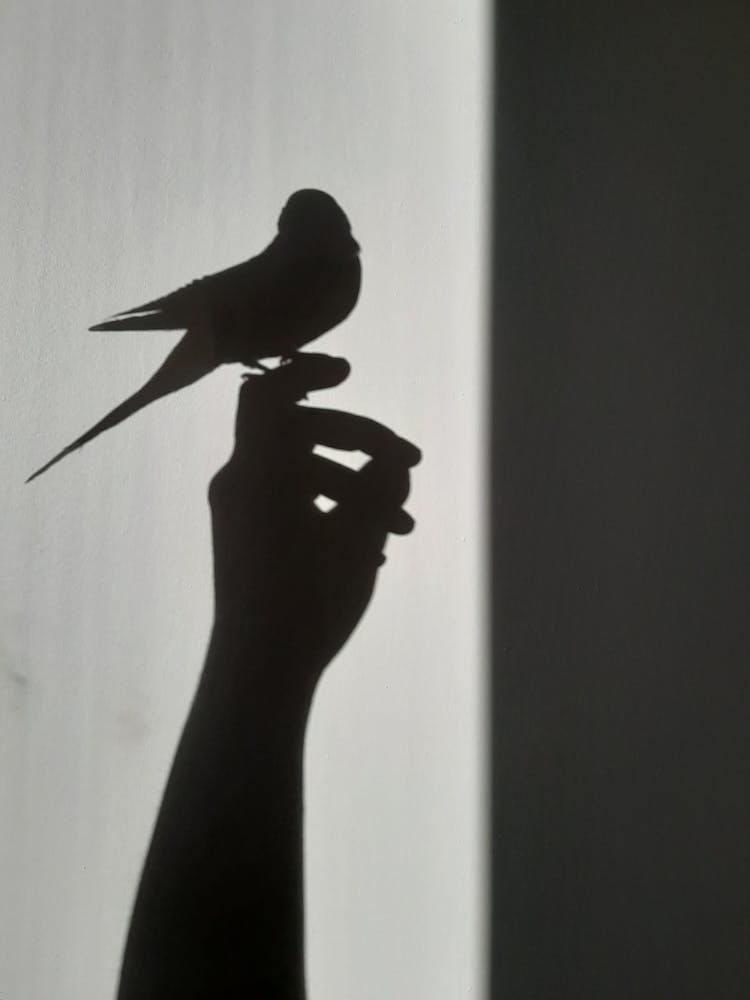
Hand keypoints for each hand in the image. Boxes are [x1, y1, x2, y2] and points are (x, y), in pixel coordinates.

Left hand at [208, 353, 420, 687]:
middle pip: (302, 431)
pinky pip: (290, 502)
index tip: (350, 373)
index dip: (307, 371)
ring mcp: (240, 512)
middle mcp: (240, 481)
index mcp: (257, 469)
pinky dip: (331, 508)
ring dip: (355, 485)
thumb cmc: (308, 601)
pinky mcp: (248, 539)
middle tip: (410, 465)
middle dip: (361, 442)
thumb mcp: (359, 538)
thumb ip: (380, 484)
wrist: (259, 671)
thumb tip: (390, 459)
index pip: (269, 392)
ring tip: (404, 528)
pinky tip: (373, 549)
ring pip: (303, 472)